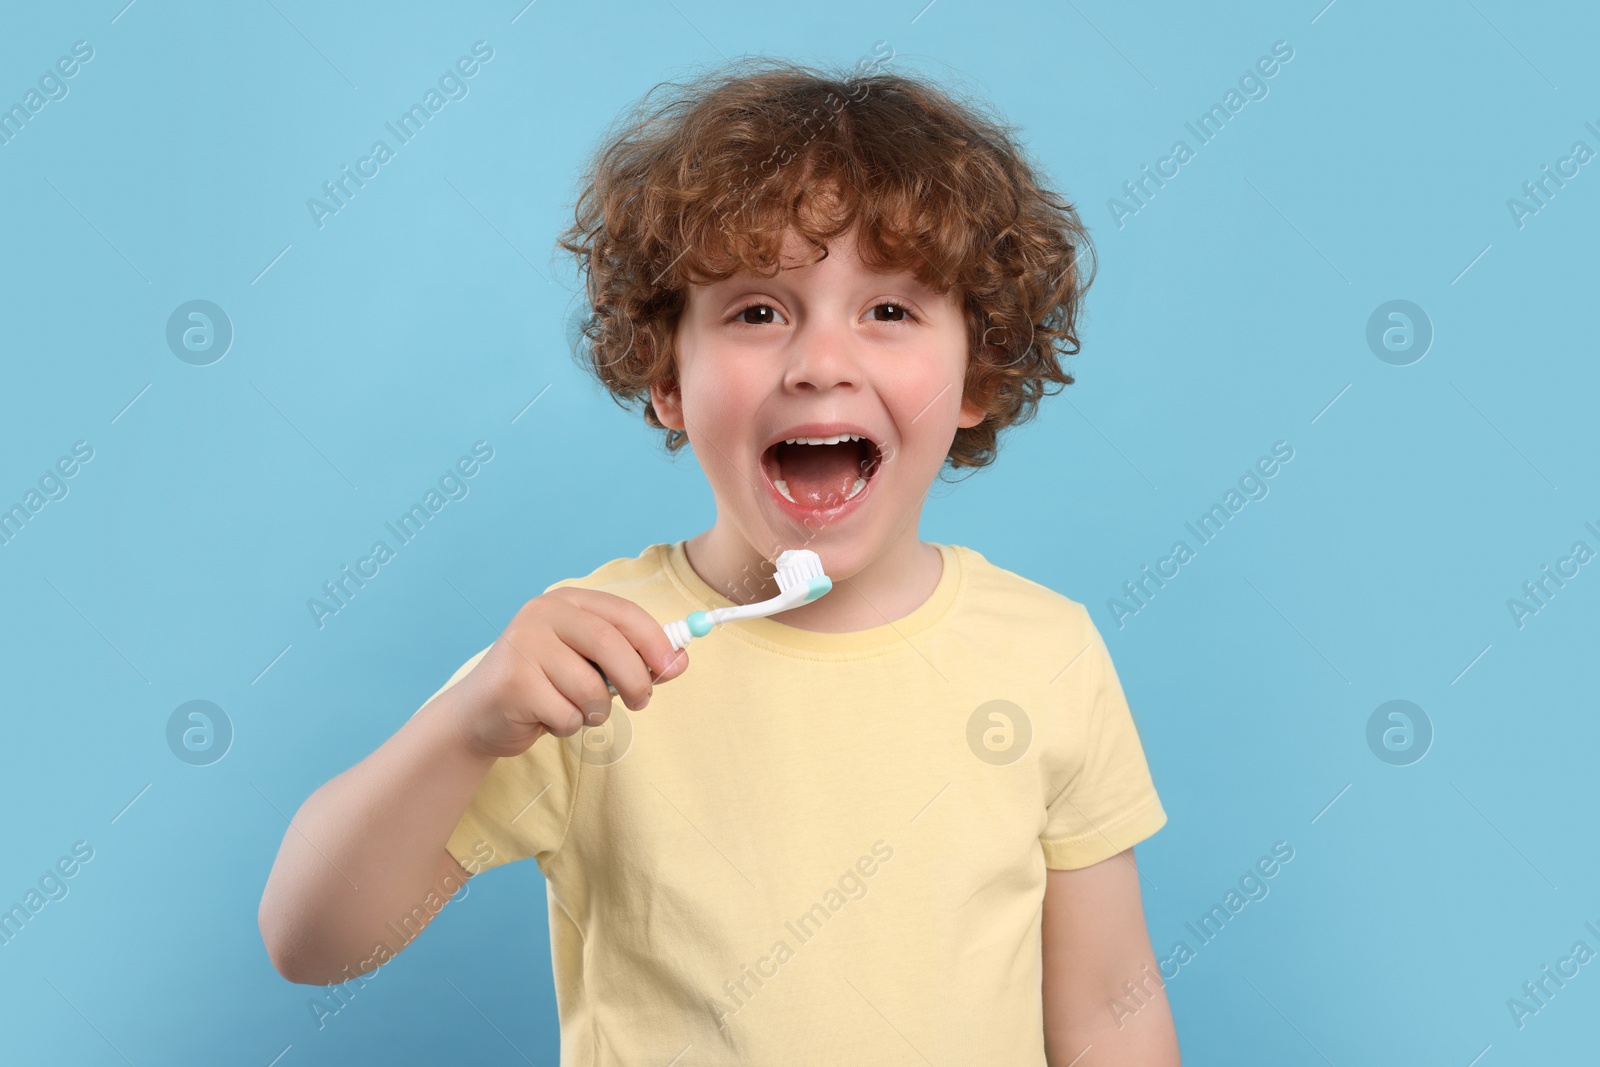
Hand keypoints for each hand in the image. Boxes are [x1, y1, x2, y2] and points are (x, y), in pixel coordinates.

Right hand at [450, 587, 688, 758]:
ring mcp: (523, 646)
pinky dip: (568, 725)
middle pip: (610, 645)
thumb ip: (633, 659)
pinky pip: (567, 714)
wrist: (480, 714)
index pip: (623, 613)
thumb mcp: (591, 665)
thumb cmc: (546, 686)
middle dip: (636, 680)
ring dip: (595, 711)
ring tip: (573, 708)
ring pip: (590, 688)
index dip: (655, 641)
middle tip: (641, 701)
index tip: (674, 666)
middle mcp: (542, 615)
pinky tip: (545, 717)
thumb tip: (680, 661)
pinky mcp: (513, 682)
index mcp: (567, 602)